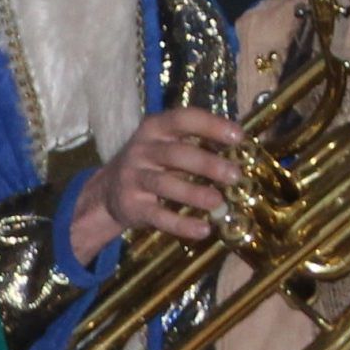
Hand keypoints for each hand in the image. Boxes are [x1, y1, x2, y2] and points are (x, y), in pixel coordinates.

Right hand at [66, 107, 245, 260]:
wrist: (107, 192)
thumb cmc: (150, 164)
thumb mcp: (165, 145)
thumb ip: (196, 144)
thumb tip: (242, 149)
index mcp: (154, 129)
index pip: (182, 120)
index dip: (211, 125)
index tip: (238, 136)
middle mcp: (141, 150)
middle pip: (175, 153)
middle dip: (206, 164)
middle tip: (235, 175)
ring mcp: (134, 178)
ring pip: (165, 184)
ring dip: (193, 193)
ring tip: (218, 202)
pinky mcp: (132, 206)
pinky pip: (158, 215)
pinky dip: (181, 224)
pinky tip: (203, 229)